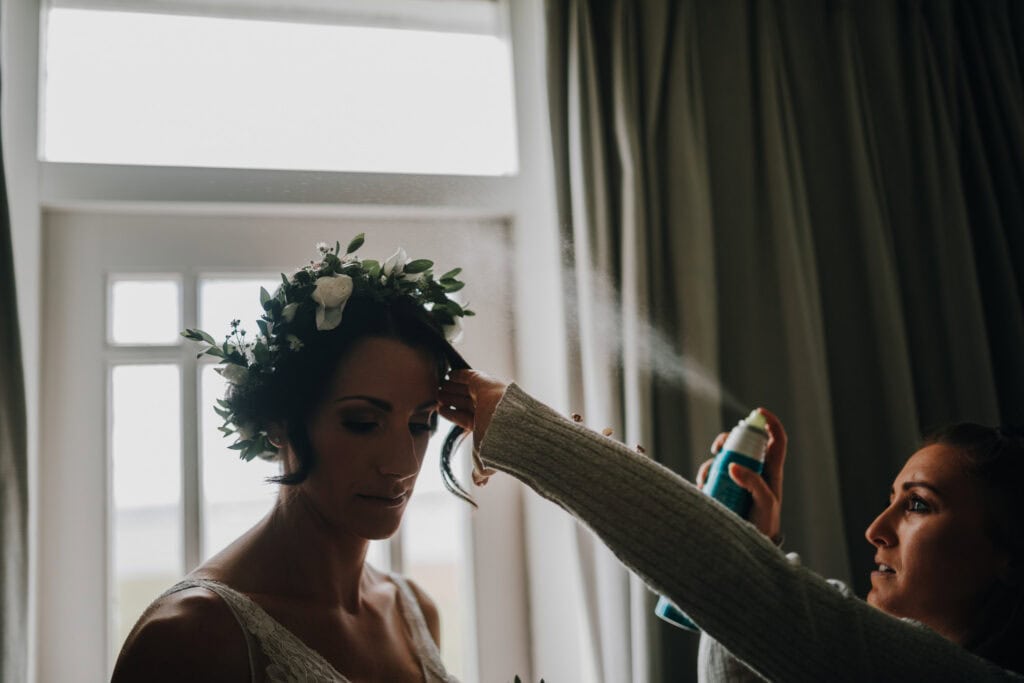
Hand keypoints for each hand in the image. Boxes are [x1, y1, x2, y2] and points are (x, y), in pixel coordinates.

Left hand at [438, 369, 508, 485]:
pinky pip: (468, 375)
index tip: (440, 410)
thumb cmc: (497, 444)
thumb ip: (481, 471)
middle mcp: (485, 409)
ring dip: (451, 387)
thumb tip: (480, 484)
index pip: (464, 417)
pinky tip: (449, 375)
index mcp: (484, 425)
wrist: (509, 426)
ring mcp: (485, 394)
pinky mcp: (483, 382)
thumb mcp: (485, 461)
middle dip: (450, 398)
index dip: (452, 414)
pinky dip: (458, 375)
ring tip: (438, 386)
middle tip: (437, 395)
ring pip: (464, 389)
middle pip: (464, 401)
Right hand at [695, 408, 786, 542]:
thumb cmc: (765, 524)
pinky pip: (712, 474)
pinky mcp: (724, 488)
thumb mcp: (765, 503)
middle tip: (719, 447)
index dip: (770, 423)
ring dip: (711, 462)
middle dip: (728, 439)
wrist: (751, 546)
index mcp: (771, 470)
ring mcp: (738, 479)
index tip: (758, 413)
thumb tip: (732, 465)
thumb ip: (753, 483)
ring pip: (723, 458)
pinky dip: (704, 476)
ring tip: (705, 478)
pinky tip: (702, 488)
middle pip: (743, 443)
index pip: (776, 440)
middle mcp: (754, 470)